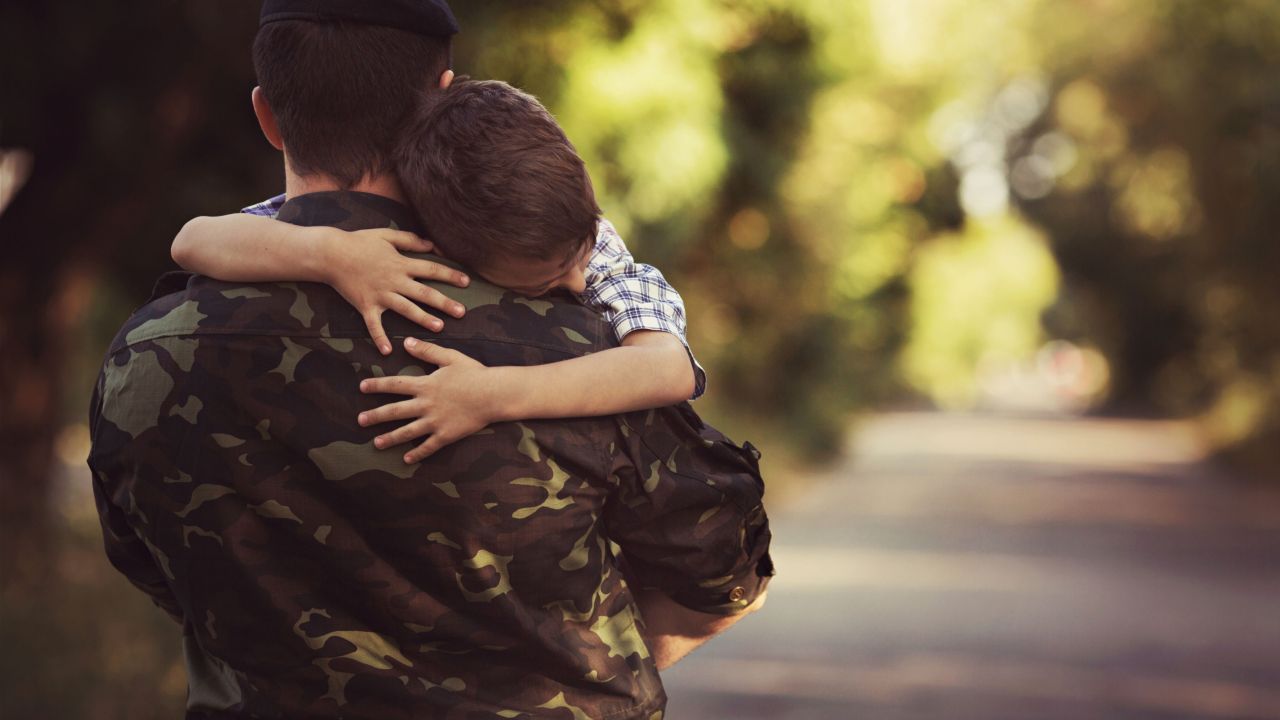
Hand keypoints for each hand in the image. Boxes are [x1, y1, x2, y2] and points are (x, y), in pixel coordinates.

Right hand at [320, 228, 470, 354]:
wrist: (330, 254)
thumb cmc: (359, 242)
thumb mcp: (387, 235)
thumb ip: (410, 240)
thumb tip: (432, 244)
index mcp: (401, 264)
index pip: (431, 270)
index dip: (450, 275)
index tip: (466, 282)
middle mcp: (394, 281)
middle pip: (424, 293)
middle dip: (444, 303)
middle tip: (462, 313)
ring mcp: (380, 295)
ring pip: (406, 309)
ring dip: (423, 319)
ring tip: (439, 328)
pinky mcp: (365, 306)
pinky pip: (374, 325)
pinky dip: (379, 338)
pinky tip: (388, 352)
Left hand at [357, 337, 497, 461]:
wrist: (493, 394)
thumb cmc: (474, 374)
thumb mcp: (450, 357)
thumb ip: (427, 351)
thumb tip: (406, 342)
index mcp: (425, 385)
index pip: (395, 385)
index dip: (377, 385)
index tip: (362, 387)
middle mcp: (426, 405)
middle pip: (395, 411)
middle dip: (375, 415)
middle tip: (360, 420)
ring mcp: (435, 422)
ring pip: (407, 432)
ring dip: (390, 438)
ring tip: (375, 443)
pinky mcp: (446, 435)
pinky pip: (428, 447)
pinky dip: (417, 453)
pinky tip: (406, 459)